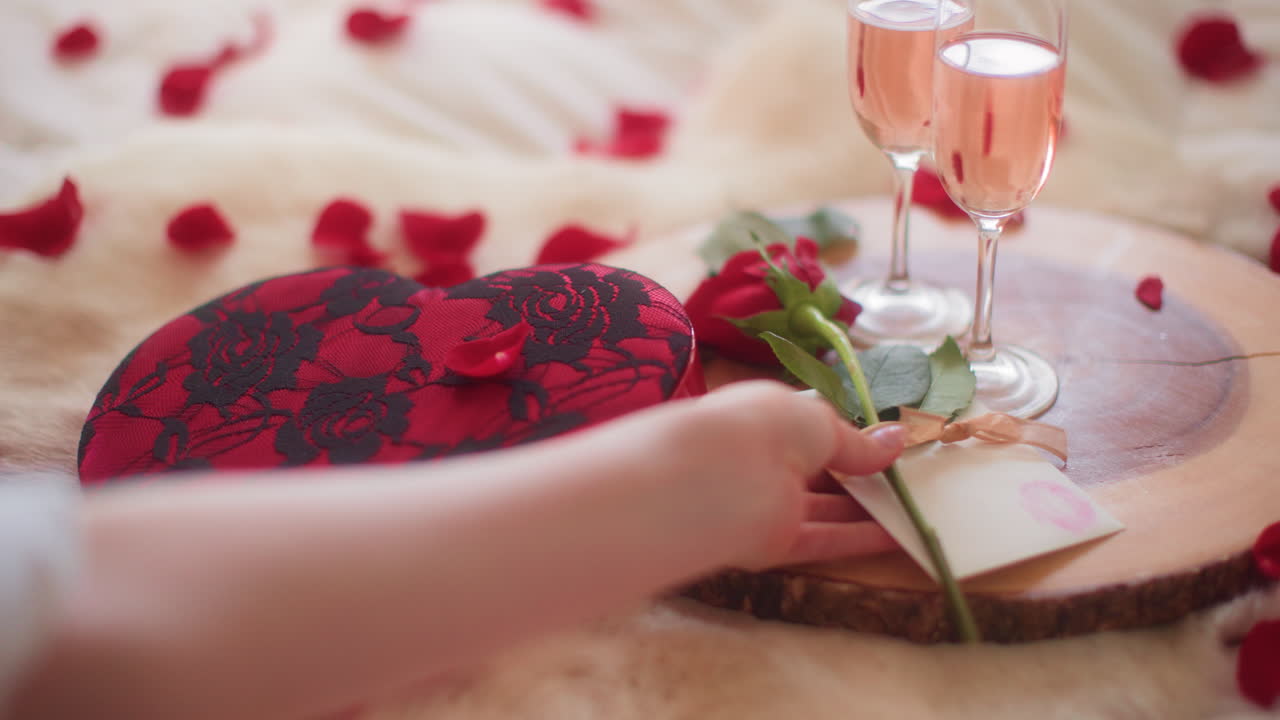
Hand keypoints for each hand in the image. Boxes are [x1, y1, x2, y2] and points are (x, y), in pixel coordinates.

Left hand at [664, 380, 906, 570]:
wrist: (716, 477)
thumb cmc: (764, 426)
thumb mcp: (820, 422)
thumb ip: (856, 442)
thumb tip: (897, 441)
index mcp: (764, 419)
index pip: (808, 430)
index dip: (846, 438)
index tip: (887, 446)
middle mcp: (762, 460)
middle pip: (817, 474)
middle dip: (859, 478)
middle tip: (907, 481)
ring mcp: (766, 504)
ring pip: (823, 511)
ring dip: (865, 512)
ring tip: (913, 509)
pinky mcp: (771, 544)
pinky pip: (821, 541)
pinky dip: (858, 540)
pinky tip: (897, 537)